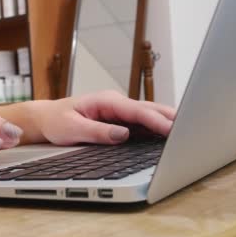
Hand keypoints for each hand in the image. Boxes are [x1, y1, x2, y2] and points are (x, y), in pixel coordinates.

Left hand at [34, 90, 175, 145]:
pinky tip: (167, 135)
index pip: (136, 110)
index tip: (171, 130)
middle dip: (168, 118)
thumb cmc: (56, 122)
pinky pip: (140, 123)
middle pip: (148, 110)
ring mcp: (117, 110)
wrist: (45, 119)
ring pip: (147, 115)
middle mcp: (114, 103)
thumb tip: (122, 135)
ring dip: (164, 122)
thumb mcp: (72, 129)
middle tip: (189, 130)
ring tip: (185, 132)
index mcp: (105, 101)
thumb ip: (97, 132)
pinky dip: (154, 128)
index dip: (155, 121)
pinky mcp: (118, 120)